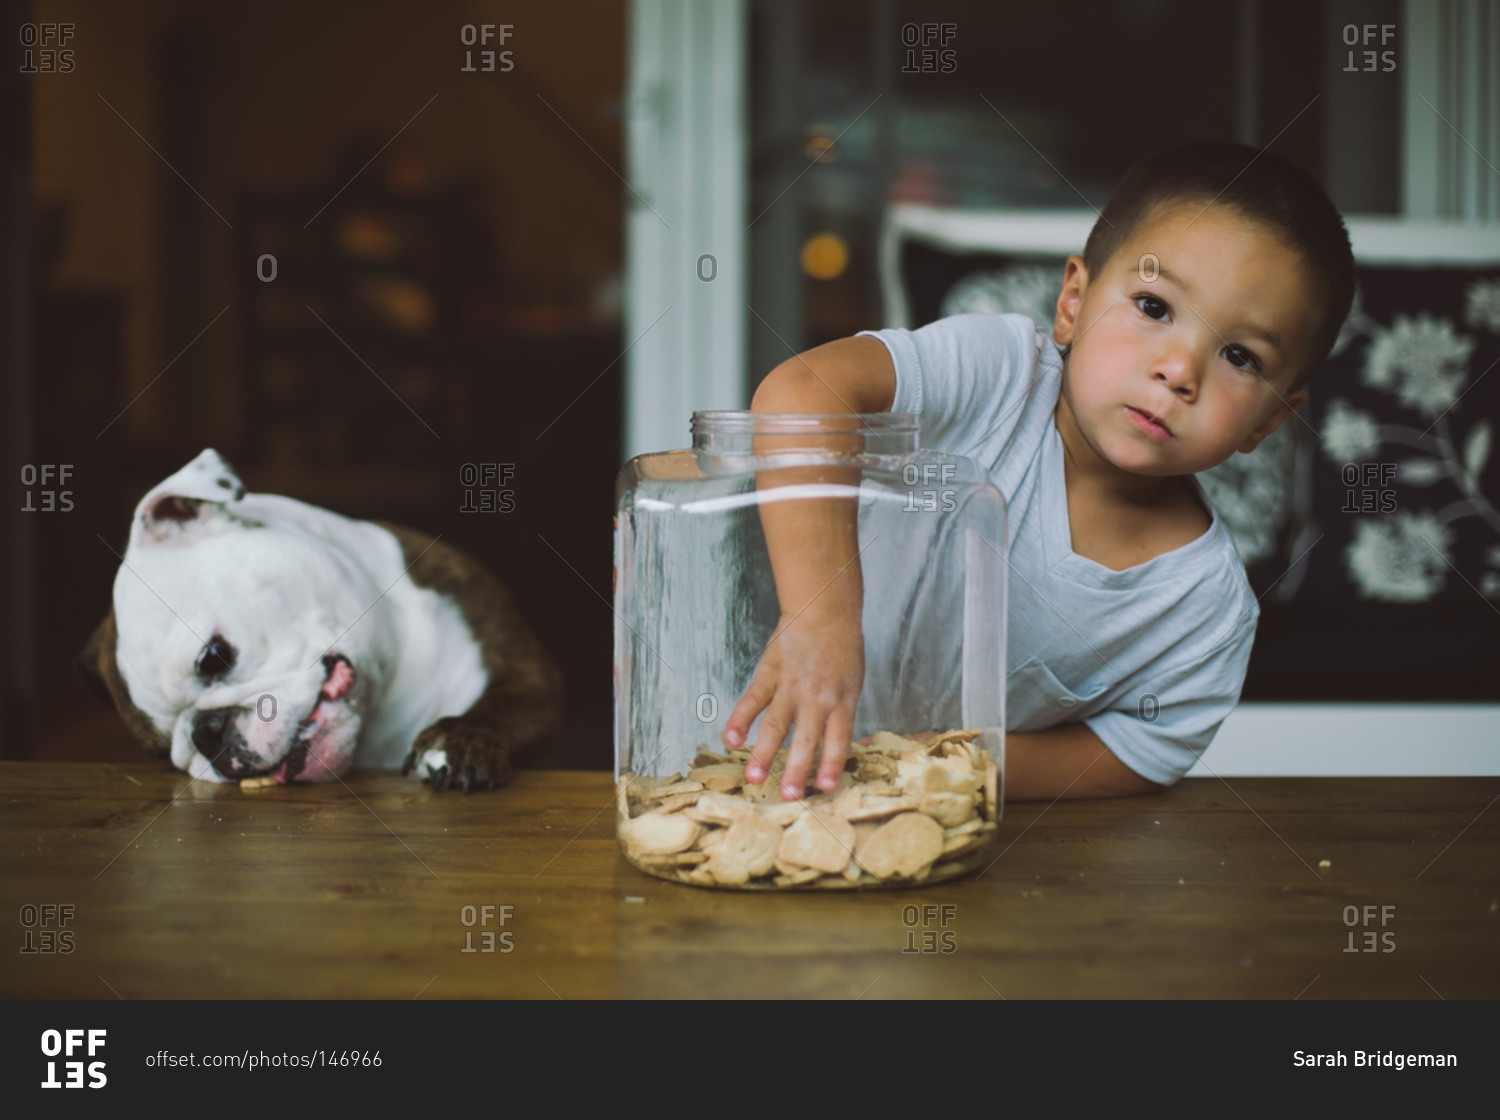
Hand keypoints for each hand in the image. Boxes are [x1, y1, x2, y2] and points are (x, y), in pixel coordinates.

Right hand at [724, 607, 864, 798]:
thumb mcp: (852, 683)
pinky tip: (731, 739)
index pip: (837, 739)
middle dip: (795, 769)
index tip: (825, 788)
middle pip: (805, 738)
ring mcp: (790, 686)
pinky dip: (739, 719)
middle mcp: (816, 697)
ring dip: (763, 753)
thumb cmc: (842, 648)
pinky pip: (752, 699)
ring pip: (775, 724)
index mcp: (842, 701)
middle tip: (787, 796)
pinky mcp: (769, 673)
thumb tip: (828, 749)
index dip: (831, 764)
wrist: (824, 610)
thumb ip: (839, 714)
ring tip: (753, 778)